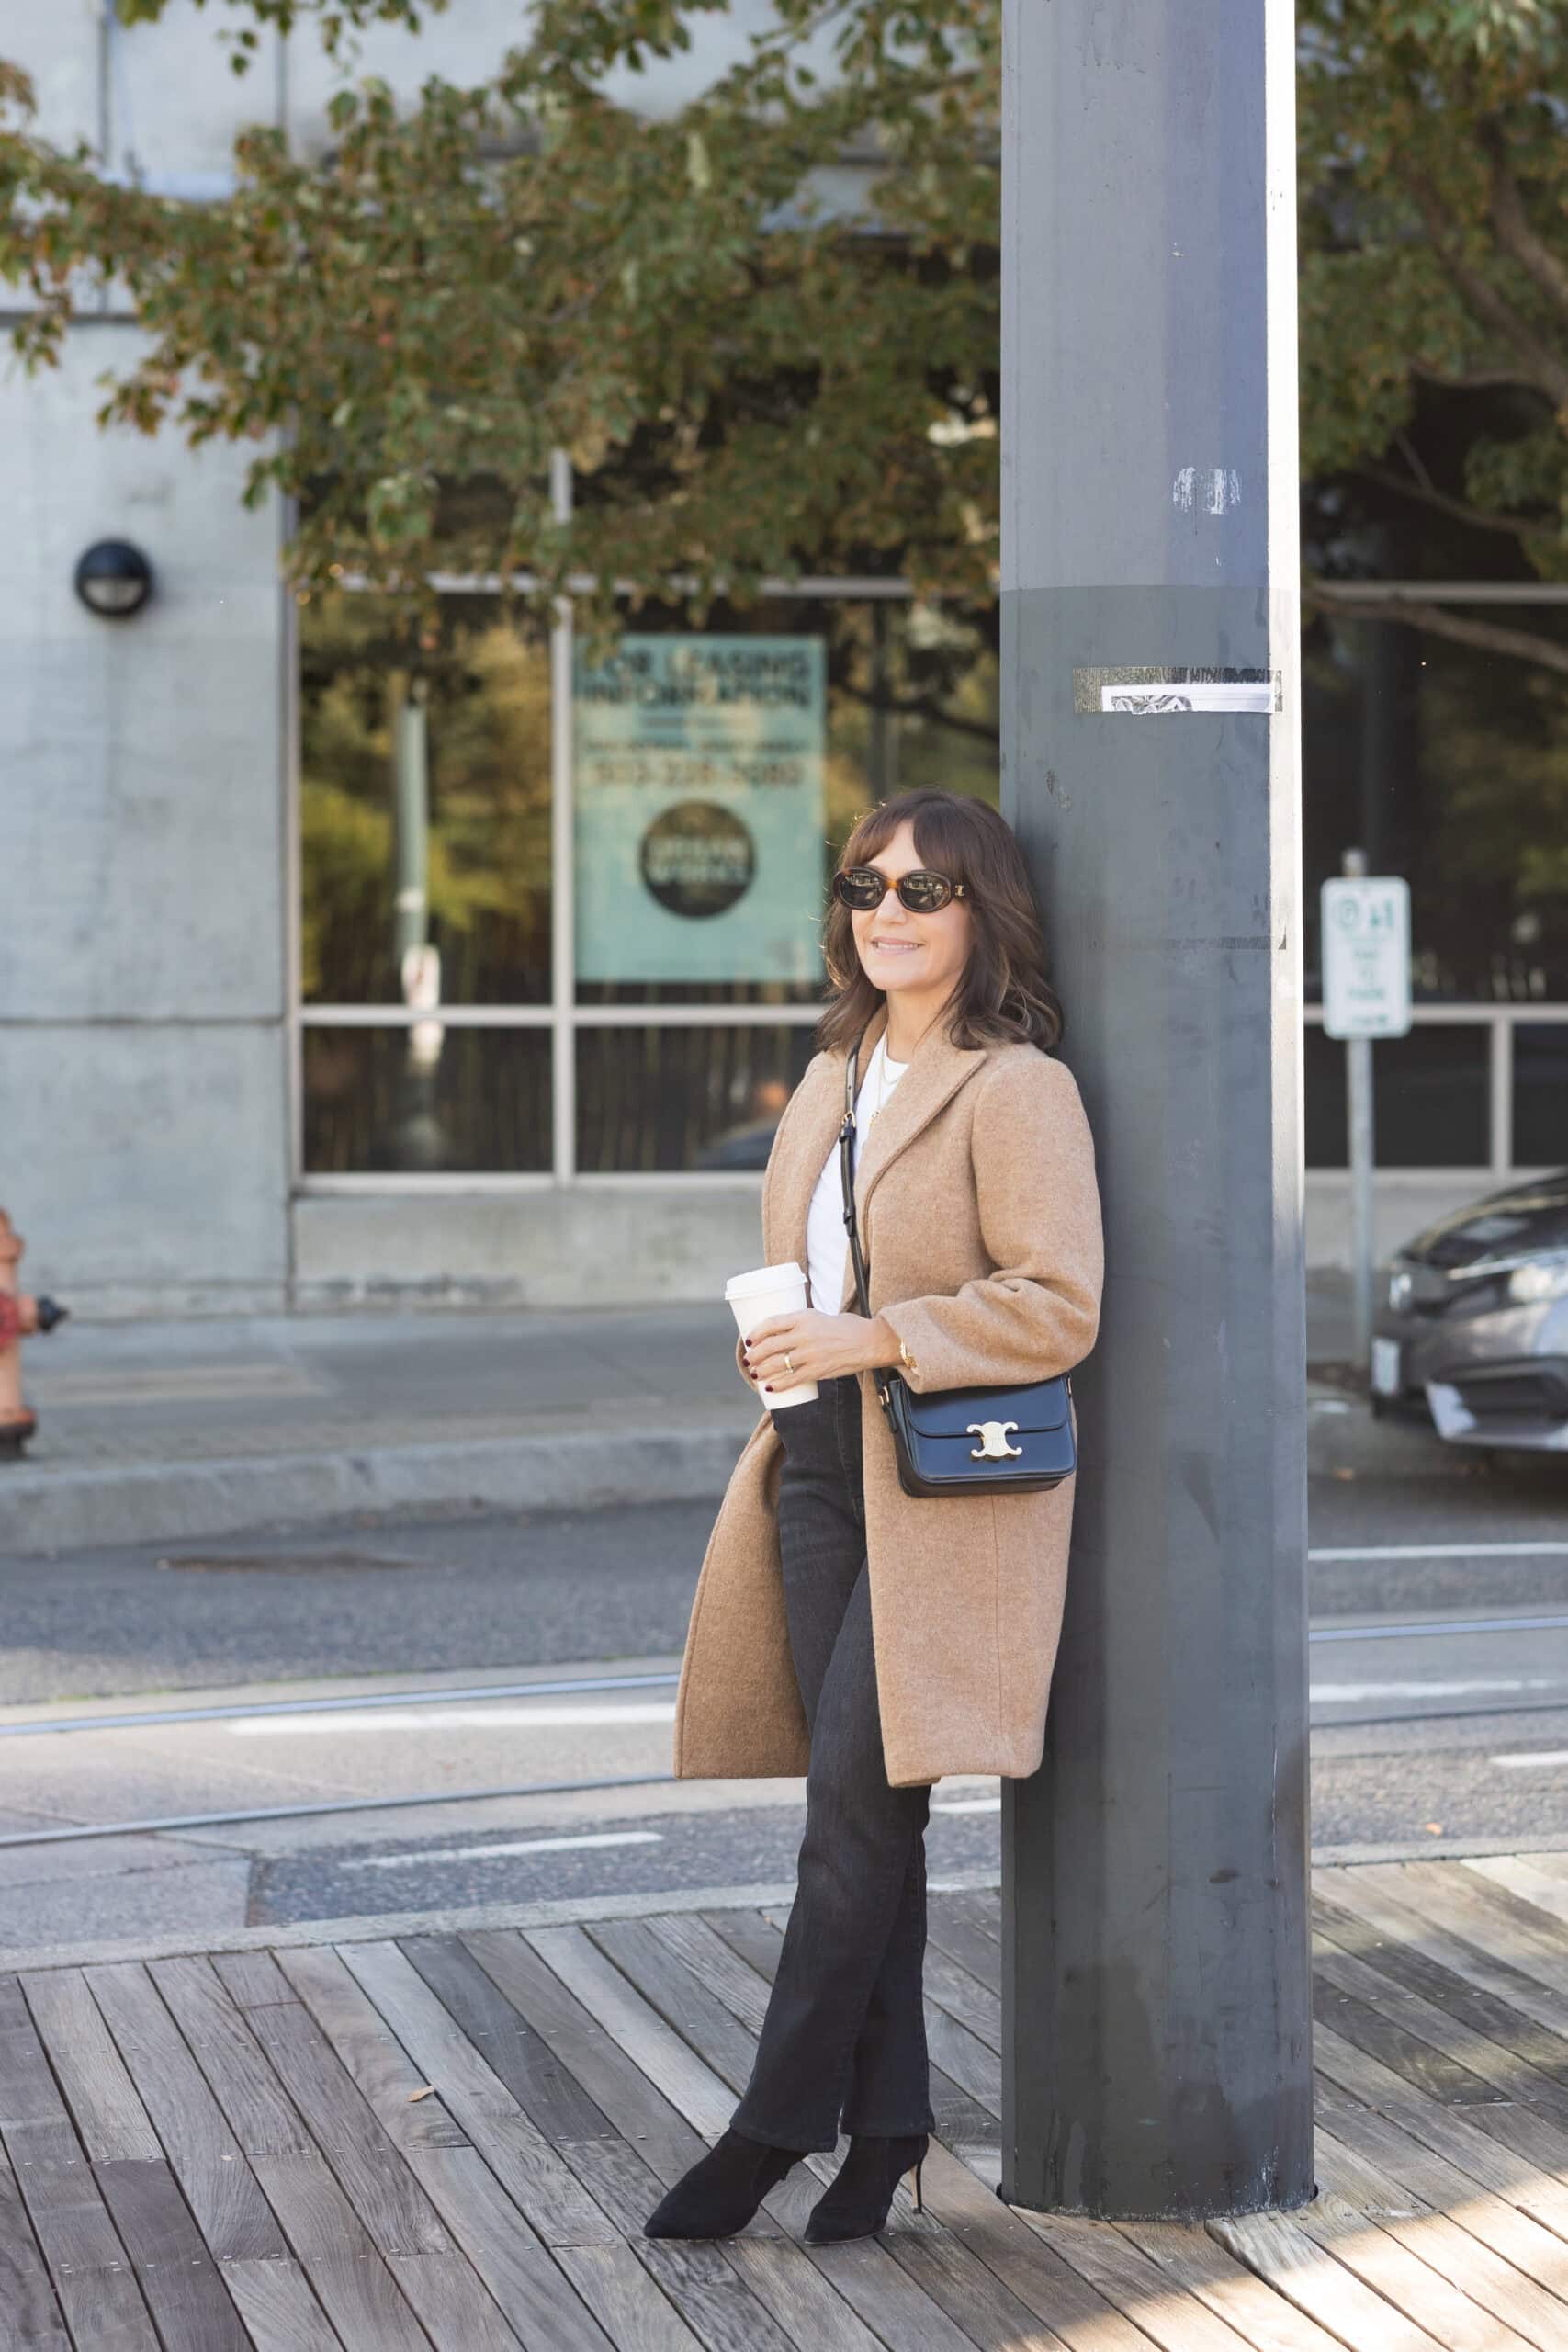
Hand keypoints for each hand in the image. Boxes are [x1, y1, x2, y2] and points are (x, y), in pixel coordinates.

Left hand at [743, 1310, 895, 1390]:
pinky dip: (778, 1384)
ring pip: (777, 1364)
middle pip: (770, 1346)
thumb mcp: (820, 1316)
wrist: (870, 1341)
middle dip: (755, 1355)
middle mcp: (805, 1335)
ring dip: (762, 1371)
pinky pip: (792, 1379)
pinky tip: (769, 1387)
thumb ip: (801, 1324)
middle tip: (749, 1360)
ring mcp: (810, 1354)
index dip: (756, 1333)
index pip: (771, 1323)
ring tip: (755, 1373)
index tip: (748, 1340)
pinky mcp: (818, 1370)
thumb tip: (781, 1336)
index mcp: (804, 1317)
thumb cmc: (846, 1327)